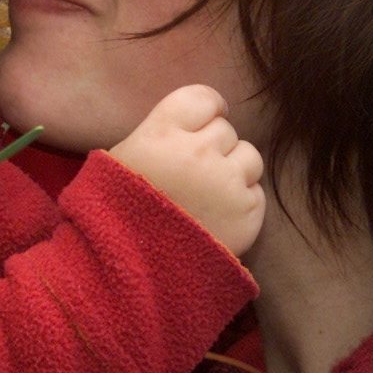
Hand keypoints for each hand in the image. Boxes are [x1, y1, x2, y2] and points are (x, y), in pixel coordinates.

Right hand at [109, 84, 265, 254]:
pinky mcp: (247, 214)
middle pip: (226, 129)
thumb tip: (194, 119)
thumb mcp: (122, 159)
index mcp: (161, 133)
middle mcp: (197, 152)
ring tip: (210, 195)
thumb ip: (160, 133)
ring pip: (249, 156)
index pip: (203, 98)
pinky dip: (242, 203)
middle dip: (214, 147)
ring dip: (234, 171)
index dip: (207, 110)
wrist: (128, 275)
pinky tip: (217, 218)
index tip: (203, 124)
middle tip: (194, 173)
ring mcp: (226, 183)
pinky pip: (256, 193)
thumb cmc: (116, 215)